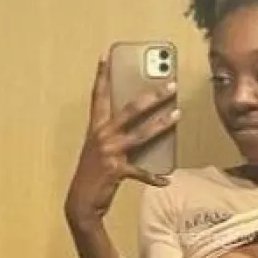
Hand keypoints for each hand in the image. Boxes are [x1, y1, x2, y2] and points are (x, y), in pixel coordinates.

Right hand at [64, 57, 179, 228]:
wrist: (80, 202)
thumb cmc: (92, 175)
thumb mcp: (99, 150)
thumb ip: (115, 136)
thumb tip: (142, 127)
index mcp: (96, 129)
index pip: (98, 97)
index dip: (102, 76)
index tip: (105, 56)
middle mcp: (102, 136)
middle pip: (130, 109)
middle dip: (152, 95)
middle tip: (170, 84)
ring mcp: (109, 153)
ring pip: (141, 134)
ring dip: (162, 124)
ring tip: (178, 114)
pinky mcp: (116, 170)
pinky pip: (141, 172)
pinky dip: (154, 177)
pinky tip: (166, 179)